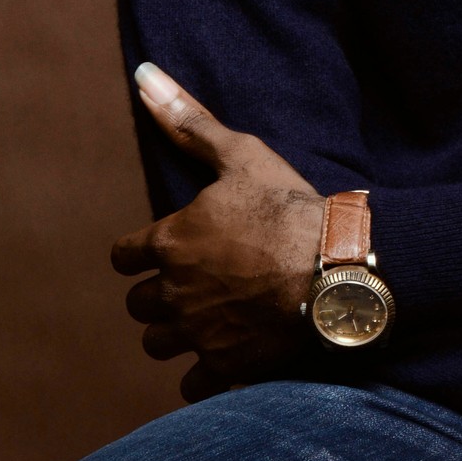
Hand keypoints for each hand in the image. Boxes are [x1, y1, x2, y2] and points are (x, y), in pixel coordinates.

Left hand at [112, 64, 324, 402]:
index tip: (165, 250)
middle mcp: (173, 291)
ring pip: (158, 343)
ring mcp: (197, 332)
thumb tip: (144, 77)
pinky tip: (228, 351)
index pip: (123, 257)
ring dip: (177, 332)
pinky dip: (205, 371)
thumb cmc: (289, 205)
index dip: (141, 253)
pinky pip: (192, 383)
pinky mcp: (224, 365)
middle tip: (196, 281)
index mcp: (170, 241)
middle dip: (160, 294)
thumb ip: (189, 122)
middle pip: (139, 305)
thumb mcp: (241, 154)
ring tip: (210, 316)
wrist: (338, 266)